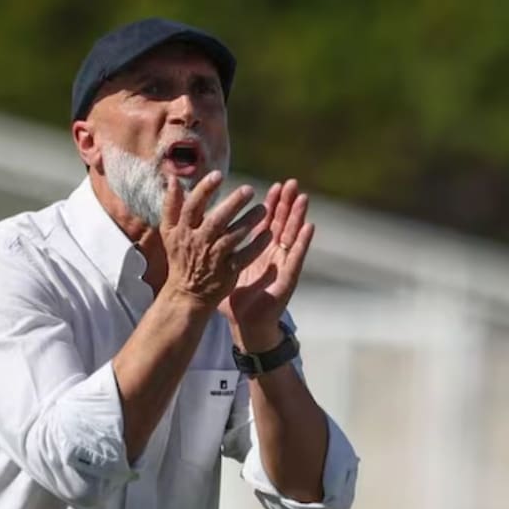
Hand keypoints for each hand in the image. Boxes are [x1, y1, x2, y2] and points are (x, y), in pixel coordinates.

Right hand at [159, 171, 271, 309]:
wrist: (187, 293)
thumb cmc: (180, 257)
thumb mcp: (169, 232)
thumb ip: (171, 205)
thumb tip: (172, 179)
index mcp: (183, 231)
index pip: (192, 206)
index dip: (204, 190)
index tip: (219, 175)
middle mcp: (198, 243)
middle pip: (216, 221)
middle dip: (232, 204)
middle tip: (249, 189)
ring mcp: (213, 258)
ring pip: (233, 237)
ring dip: (249, 222)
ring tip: (263, 208)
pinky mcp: (227, 272)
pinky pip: (245, 256)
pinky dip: (256, 245)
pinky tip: (268, 233)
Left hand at [218, 179, 313, 351]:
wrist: (246, 326)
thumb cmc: (235, 300)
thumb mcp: (224, 270)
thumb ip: (216, 252)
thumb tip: (199, 237)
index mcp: (258, 251)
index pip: (266, 223)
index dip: (270, 204)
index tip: (272, 185)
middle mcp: (273, 255)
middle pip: (281, 224)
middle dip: (286, 203)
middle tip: (289, 182)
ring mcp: (282, 265)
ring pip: (292, 236)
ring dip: (298, 216)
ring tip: (302, 197)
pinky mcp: (288, 278)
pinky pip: (296, 257)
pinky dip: (303, 242)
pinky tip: (309, 227)